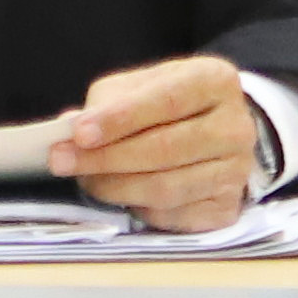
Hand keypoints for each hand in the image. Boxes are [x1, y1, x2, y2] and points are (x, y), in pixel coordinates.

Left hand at [44, 55, 260, 232]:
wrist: (217, 132)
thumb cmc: (171, 105)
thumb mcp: (142, 85)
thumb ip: (109, 101)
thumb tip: (73, 129)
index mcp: (215, 81)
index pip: (166, 100)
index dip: (120, 118)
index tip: (79, 133)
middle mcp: (235, 126)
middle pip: (164, 149)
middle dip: (105, 158)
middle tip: (62, 161)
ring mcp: (235, 171)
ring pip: (165, 188)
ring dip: (114, 187)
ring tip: (86, 179)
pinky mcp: (226, 207)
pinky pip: (171, 215)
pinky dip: (138, 207)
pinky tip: (122, 193)